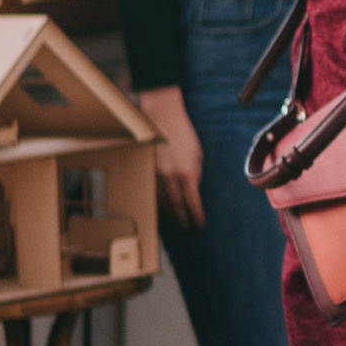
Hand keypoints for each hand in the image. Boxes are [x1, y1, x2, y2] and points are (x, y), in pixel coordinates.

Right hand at [139, 84, 204, 228]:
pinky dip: (160, 201)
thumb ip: (195, 174)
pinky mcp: (146, 172)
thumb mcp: (197, 155)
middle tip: (188, 226)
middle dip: (183, 218)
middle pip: (176, 206)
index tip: (199, 223)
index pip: (192, 202)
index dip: (196, 215)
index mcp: (186, 173)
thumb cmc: (183, 135)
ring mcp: (155, 175)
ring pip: (162, 201)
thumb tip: (193, 191)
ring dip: (171, 212)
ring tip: (178, 218)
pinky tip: (165, 206)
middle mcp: (170, 178)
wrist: (162, 119)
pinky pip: (153, 192)